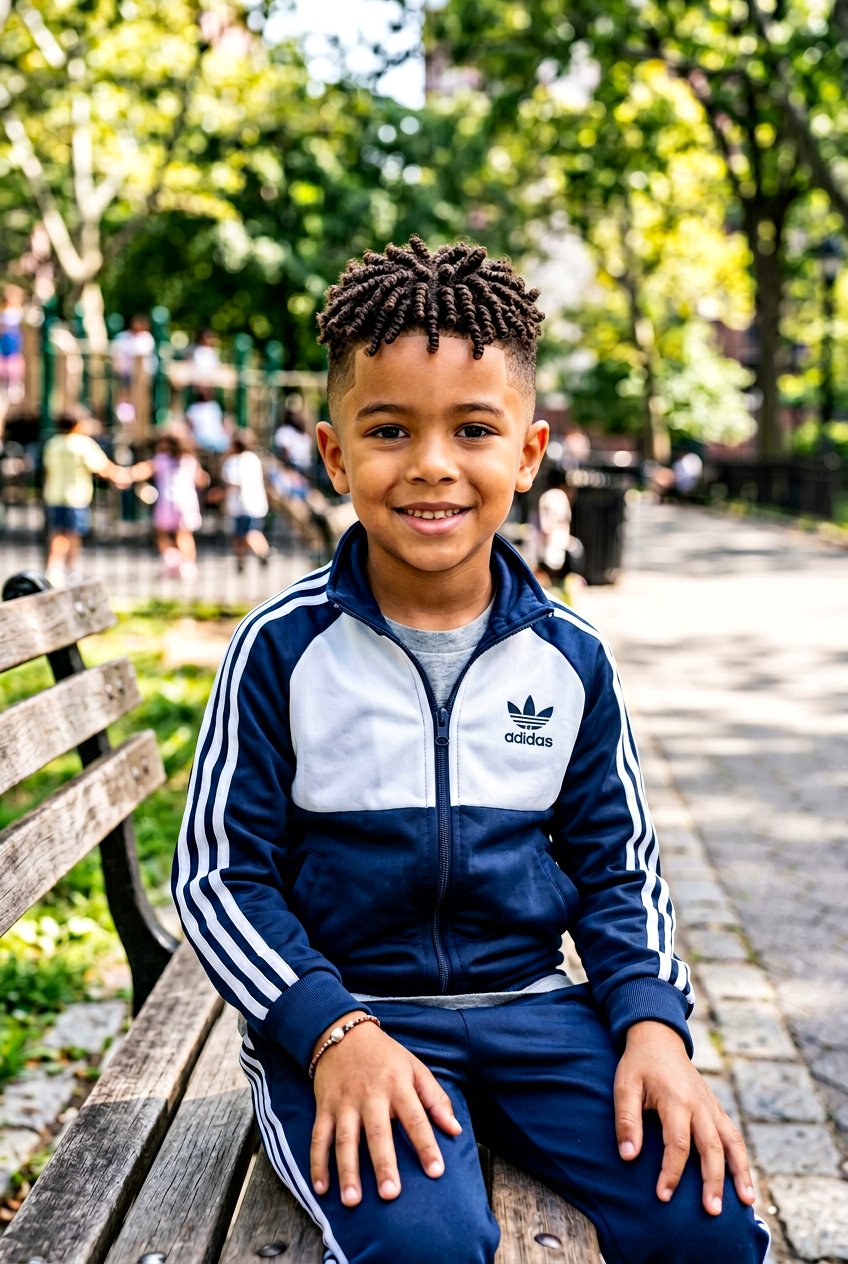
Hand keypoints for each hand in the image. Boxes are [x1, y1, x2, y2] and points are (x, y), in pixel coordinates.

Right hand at [310, 1012, 461, 1207]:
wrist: (343, 1033)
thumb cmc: (385, 1055)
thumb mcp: (415, 1068)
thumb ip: (435, 1098)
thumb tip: (455, 1130)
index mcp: (397, 1086)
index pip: (416, 1118)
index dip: (426, 1145)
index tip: (436, 1171)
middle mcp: (370, 1096)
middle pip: (377, 1133)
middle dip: (383, 1164)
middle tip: (390, 1194)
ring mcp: (344, 1103)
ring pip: (344, 1140)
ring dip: (347, 1171)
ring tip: (352, 1200)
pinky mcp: (324, 1107)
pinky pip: (318, 1137)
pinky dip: (317, 1163)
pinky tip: (321, 1188)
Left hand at [615, 1021, 754, 1215]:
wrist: (659, 1038)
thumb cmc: (639, 1065)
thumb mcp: (624, 1086)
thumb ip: (626, 1120)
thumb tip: (628, 1157)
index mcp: (676, 1100)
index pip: (677, 1143)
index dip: (671, 1172)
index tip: (663, 1196)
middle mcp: (700, 1105)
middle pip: (712, 1148)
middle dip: (713, 1181)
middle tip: (712, 1212)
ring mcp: (712, 1106)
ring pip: (732, 1142)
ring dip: (740, 1172)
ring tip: (747, 1202)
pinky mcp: (716, 1108)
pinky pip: (734, 1136)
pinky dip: (742, 1159)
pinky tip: (744, 1182)